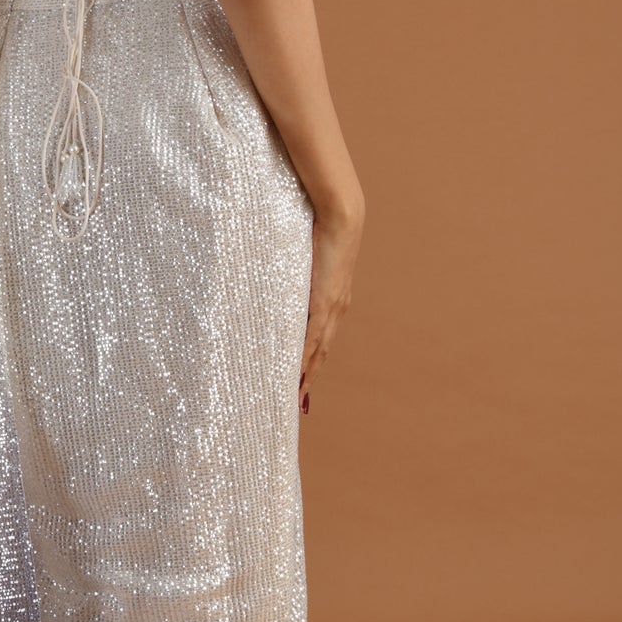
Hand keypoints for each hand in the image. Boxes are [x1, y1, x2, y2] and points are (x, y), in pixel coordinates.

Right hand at [299, 197, 362, 414]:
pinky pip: (314, 336)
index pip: (321, 340)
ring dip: (308, 375)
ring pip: (319, 351)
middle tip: (299, 403)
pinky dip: (306, 358)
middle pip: (321, 353)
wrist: (342, 218)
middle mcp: (337, 310)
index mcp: (333, 301)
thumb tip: (280, 280)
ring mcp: (333, 308)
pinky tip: (299, 373)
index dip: (312, 363)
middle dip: (310, 378)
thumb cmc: (321, 231)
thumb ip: (297, 276)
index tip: (303, 383)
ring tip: (297, 397)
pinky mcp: (326, 302)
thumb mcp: (306, 260)